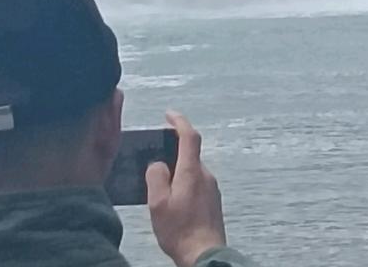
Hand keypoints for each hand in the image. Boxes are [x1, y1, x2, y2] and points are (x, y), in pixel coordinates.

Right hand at [147, 111, 227, 266]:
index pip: (189, 136)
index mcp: (192, 171)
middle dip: (173, 148)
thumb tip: (157, 164)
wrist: (204, 253)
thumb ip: (156, 178)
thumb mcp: (158, 204)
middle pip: (190, 152)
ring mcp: (211, 187)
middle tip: (155, 153)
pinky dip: (184, 181)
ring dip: (178, 168)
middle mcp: (205, 174)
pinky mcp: (212, 199)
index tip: (168, 114)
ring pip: (192, 169)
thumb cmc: (180, 229)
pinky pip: (196, 182)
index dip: (179, 121)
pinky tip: (173, 198)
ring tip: (159, 181)